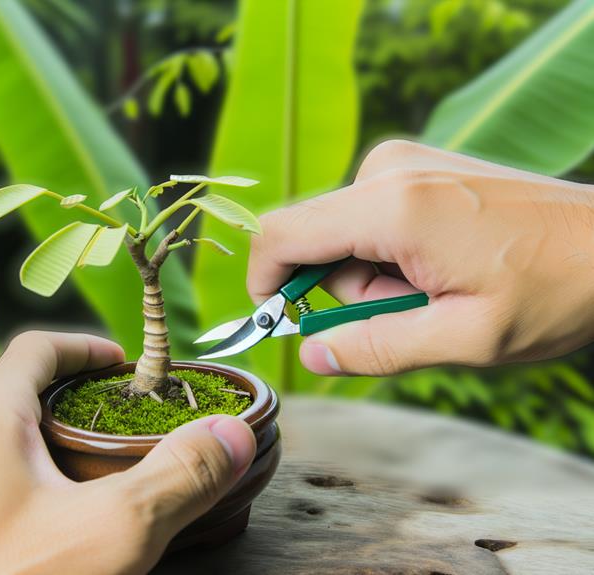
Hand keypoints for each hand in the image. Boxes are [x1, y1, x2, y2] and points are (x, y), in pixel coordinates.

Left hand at [0, 331, 255, 574]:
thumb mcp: (110, 533)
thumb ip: (177, 478)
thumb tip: (232, 431)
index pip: (38, 348)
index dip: (88, 348)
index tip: (126, 366)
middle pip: (14, 391)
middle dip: (72, 399)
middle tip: (119, 423)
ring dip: (42, 442)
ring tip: (87, 476)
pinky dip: (16, 482)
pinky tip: (43, 527)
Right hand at [248, 140, 593, 375]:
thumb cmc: (556, 289)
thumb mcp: (466, 339)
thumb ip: (376, 348)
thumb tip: (311, 353)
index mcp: (393, 209)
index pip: (280, 236)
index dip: (265, 284)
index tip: (281, 322)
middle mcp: (389, 171)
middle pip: (313, 240)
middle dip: (343, 291)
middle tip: (412, 314)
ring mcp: (403, 163)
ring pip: (340, 234)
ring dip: (372, 276)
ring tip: (439, 290)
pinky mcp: (415, 168)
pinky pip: (367, 219)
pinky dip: (389, 254)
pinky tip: (442, 266)